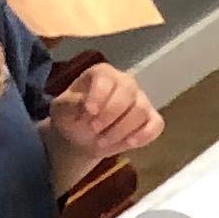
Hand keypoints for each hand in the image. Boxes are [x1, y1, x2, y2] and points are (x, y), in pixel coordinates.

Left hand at [44, 64, 161, 161]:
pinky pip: (156, 125)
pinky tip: (129, 143)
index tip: (89, 112)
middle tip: (94, 129)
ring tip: (102, 141)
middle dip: (111, 114)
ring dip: (121, 129)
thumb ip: (72, 104)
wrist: (81, 137)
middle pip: (128, 92)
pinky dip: (143, 135)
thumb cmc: (72, 117)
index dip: (99, 95)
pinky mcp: (151, 119)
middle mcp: (126, 82)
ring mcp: (141, 100)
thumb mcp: (62, 110)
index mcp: (103, 74)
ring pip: (141, 110)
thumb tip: (87, 106)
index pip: (106, 78)